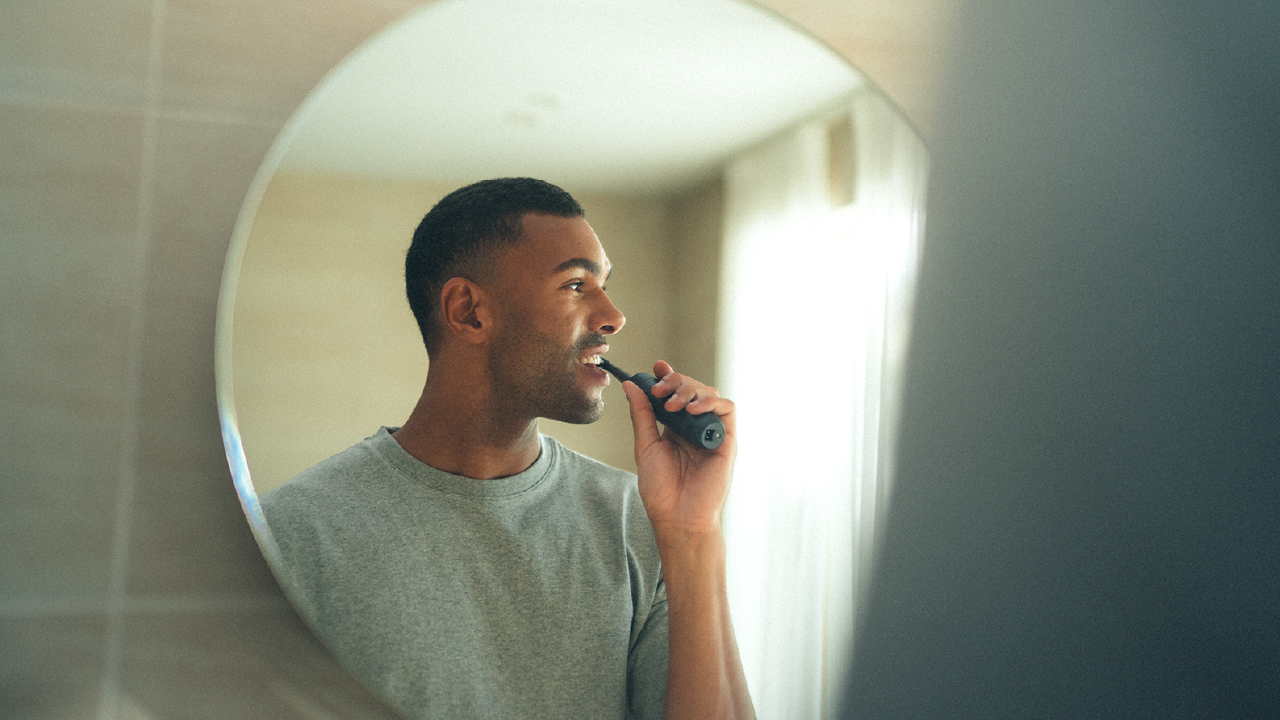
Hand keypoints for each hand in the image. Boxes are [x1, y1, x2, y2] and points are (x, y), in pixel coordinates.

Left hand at [621, 361, 736, 536]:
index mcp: (676, 427)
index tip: (656, 367)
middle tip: (659, 392)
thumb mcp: (645, 446)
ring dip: (690, 390)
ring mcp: (711, 432)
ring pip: (710, 393)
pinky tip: (692, 409)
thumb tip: (631, 385)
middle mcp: (695, 426)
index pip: (676, 392)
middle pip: (693, 388)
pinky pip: (727, 409)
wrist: (678, 517)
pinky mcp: (727, 440)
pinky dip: (711, 402)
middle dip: (676, 383)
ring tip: (673, 404)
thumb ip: (642, 414)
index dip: (669, 376)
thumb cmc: (662, 490)